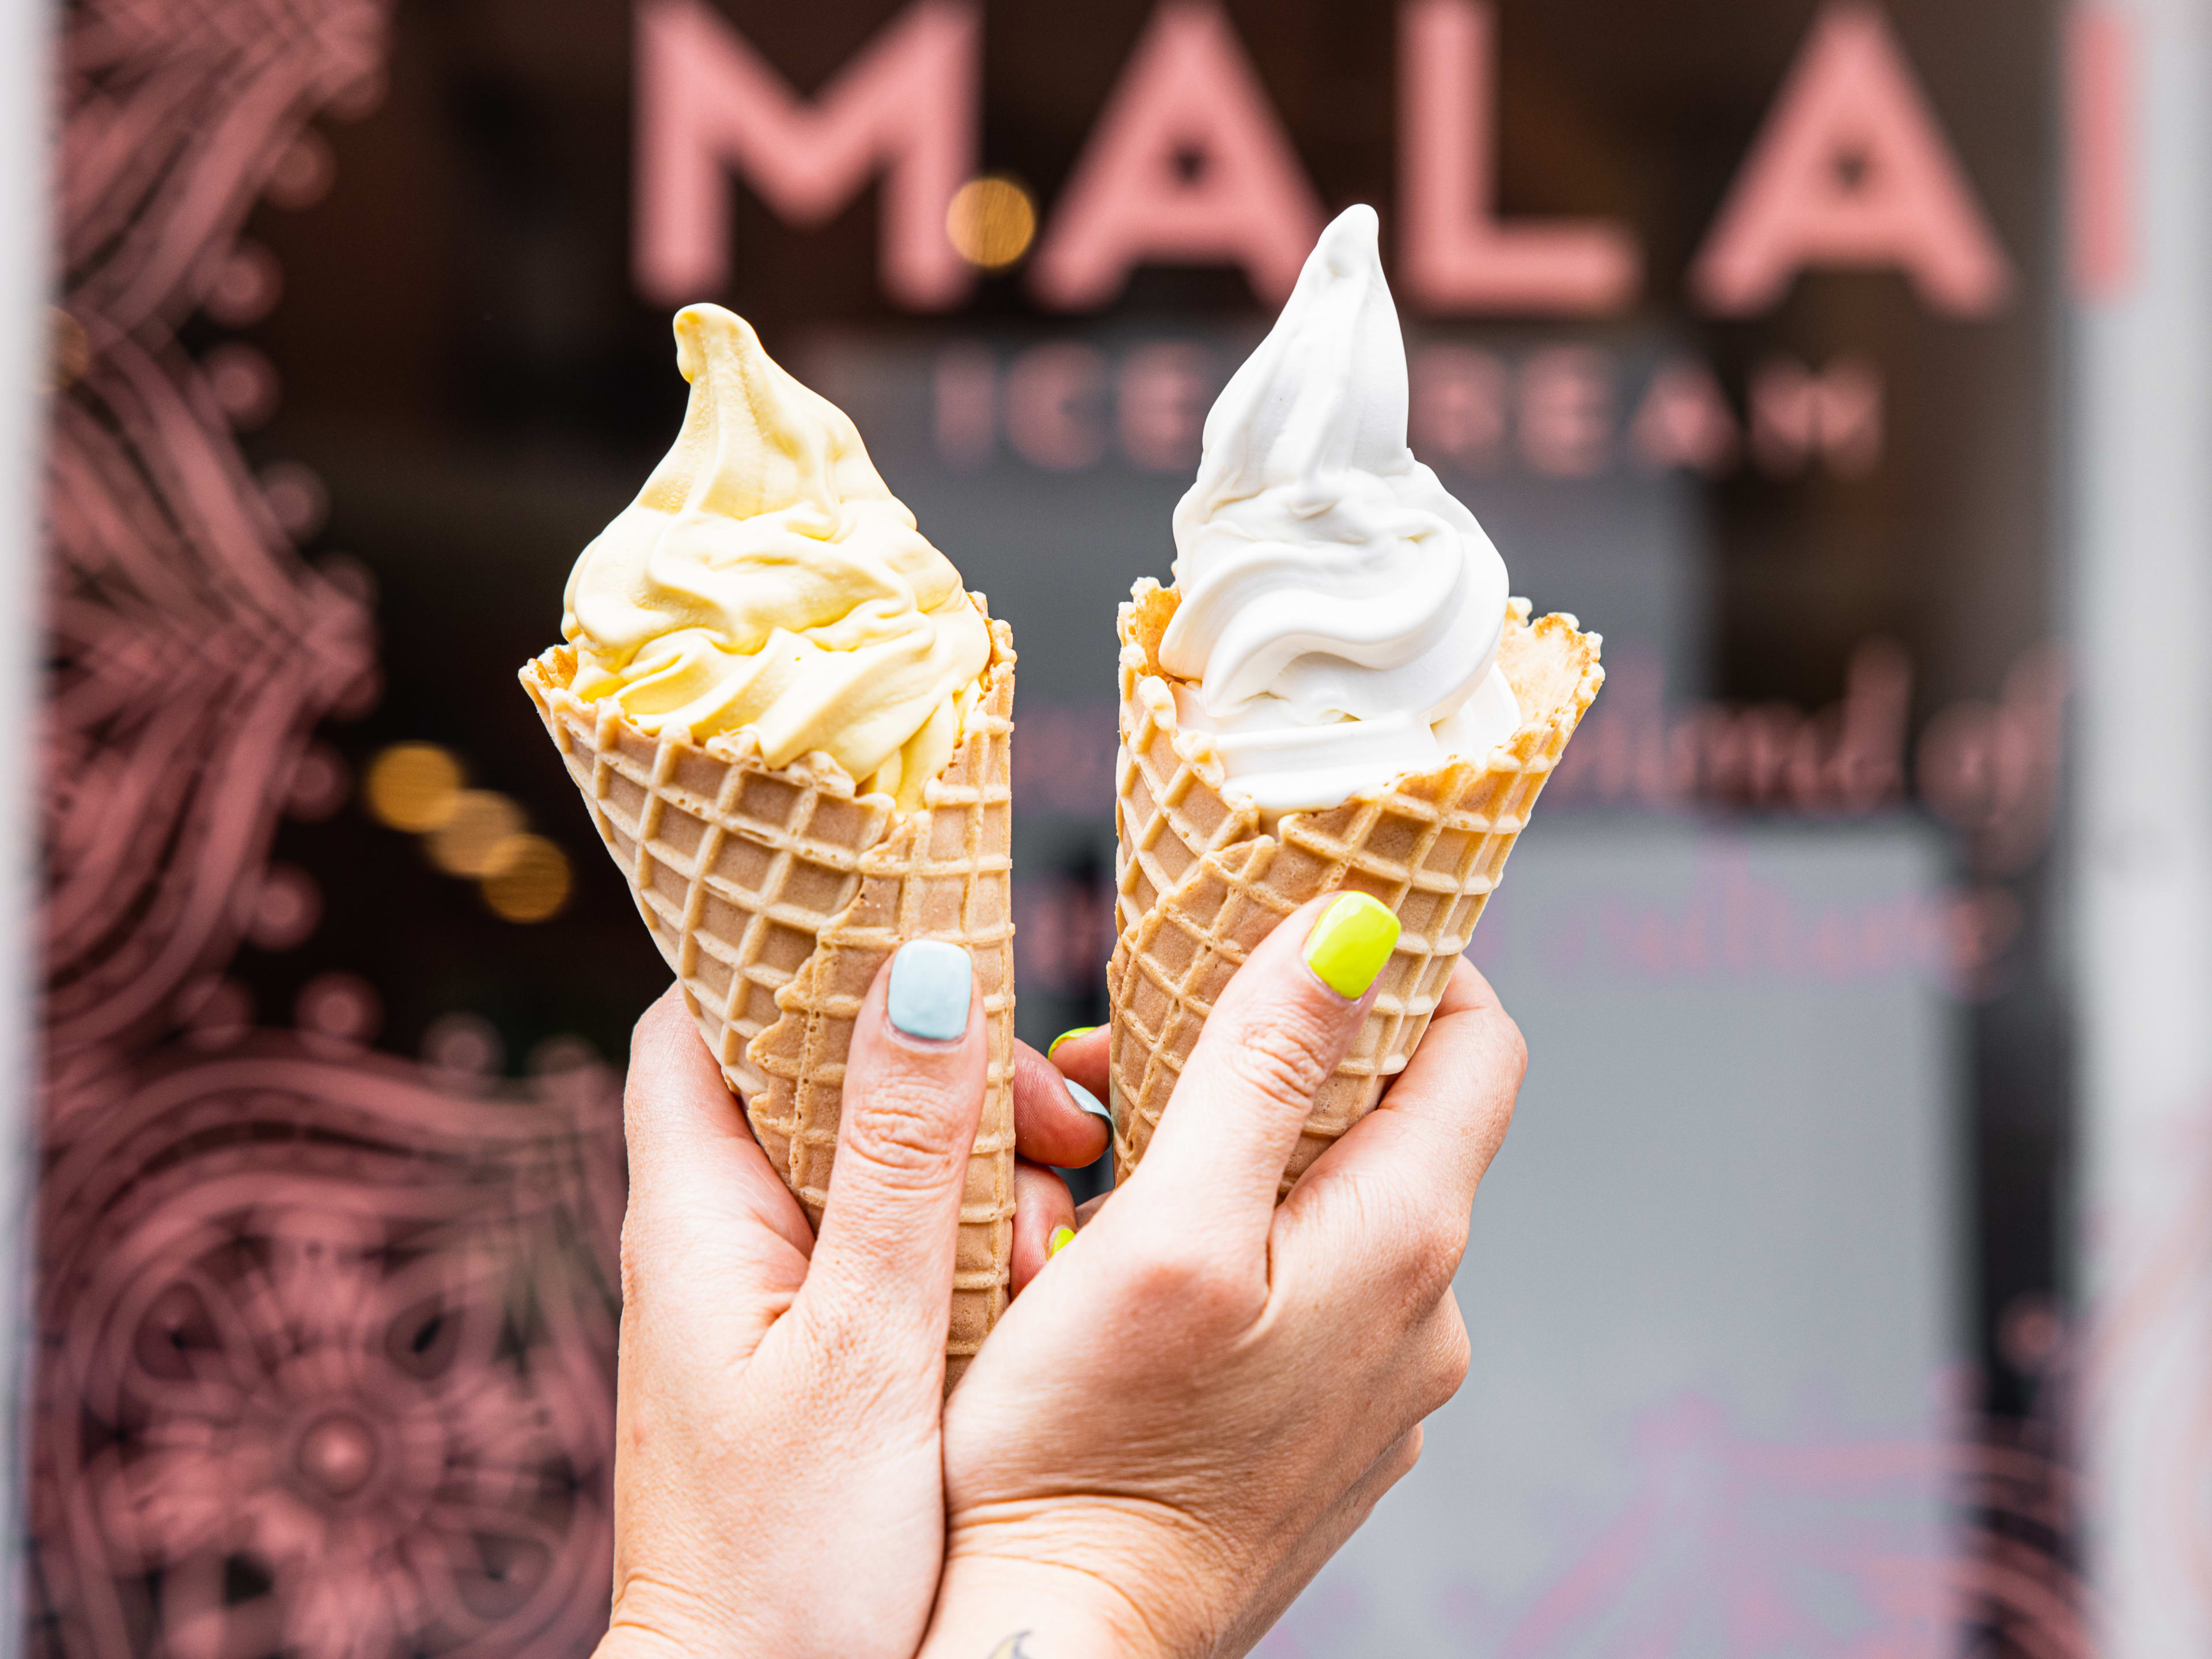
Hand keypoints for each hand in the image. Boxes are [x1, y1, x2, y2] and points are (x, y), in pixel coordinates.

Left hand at [594, 944, 1108, 1658]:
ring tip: (1069, 1206)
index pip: (702, 1016)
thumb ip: (901, 1162)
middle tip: (1061, 1120)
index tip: (929, 945)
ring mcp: (773, 1300)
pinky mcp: (823, 1357)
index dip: (795, 959)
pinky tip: (1046, 1273)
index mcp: (695, 1215)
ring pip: (877, 1163)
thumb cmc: (791, 1564)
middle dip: (945, 1067)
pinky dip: (978, 1237)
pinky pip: (901, 1246)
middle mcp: (720, 1241)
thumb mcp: (866, 1344)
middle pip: (816, 1077)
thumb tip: (925, 975)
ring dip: (979, 1163)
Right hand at [923, 896, 1526, 1658]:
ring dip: (1246, 1158)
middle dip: (1279, 1061)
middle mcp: (1424, 1313)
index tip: (1305, 931)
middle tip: (1136, 1059)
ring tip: (1111, 1174)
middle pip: (1396, 1122)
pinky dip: (1247, 1248)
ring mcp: (1383, 1386)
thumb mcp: (1172, 1223)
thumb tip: (1361, 926)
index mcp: (1403, 1238)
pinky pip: (1314, 1294)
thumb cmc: (1091, 1446)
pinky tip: (1146, 1274)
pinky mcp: (1330, 1435)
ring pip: (1340, 1208)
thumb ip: (1266, 1064)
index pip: (1479, 1042)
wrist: (1067, 1653)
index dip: (1413, 962)